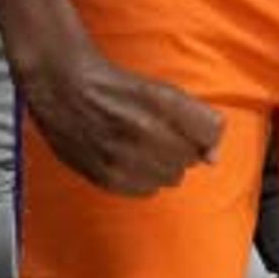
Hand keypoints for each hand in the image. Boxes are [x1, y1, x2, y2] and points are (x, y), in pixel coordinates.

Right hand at [20, 43, 226, 197]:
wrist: (64, 90)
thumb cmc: (115, 87)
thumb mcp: (162, 90)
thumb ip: (196, 120)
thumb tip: (214, 158)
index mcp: (164, 102)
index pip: (211, 131)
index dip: (206, 134)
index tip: (195, 133)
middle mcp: (146, 131)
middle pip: (191, 158)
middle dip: (183, 149)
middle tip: (162, 137)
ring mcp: (124, 156)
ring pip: (171, 177)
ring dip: (164, 166)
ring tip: (144, 149)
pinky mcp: (105, 176)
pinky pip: (146, 190)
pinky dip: (144, 180)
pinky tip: (131, 162)